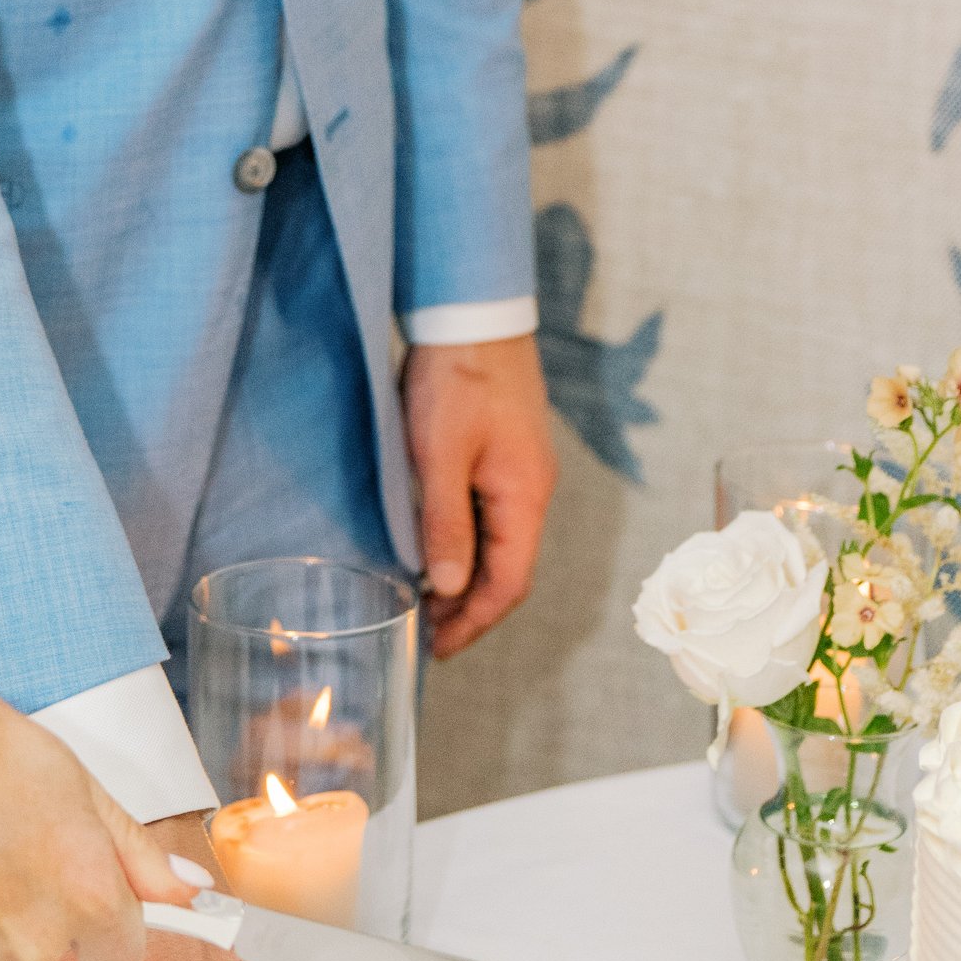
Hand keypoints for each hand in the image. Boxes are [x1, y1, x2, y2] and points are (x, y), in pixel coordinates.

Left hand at [402, 334, 555, 658]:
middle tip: (429, 633)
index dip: (474, 622)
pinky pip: (494, 517)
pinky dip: (469, 545)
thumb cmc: (457, 378)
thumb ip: (445, 522)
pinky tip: (440, 548)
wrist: (474, 313)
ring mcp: (523, 471)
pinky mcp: (507, 453)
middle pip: (510, 570)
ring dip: (469, 578)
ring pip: (502, 544)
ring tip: (427, 601)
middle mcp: (533, 491)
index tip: (438, 647)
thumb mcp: (439, 454)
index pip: (508, 583)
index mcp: (525, 497)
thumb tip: (450, 587)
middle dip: (472, 609)